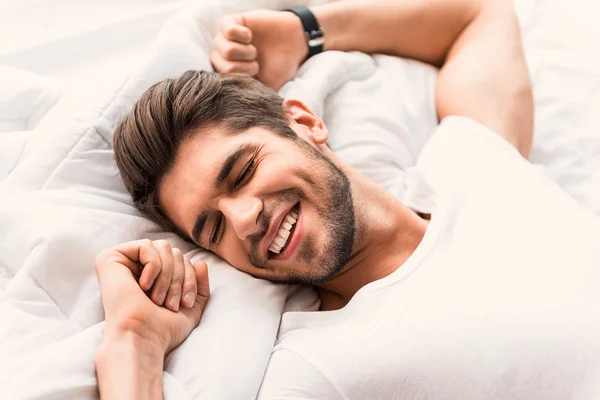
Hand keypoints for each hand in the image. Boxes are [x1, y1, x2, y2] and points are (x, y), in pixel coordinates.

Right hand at [96, 239, 209, 353]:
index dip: (190, 278)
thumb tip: (201, 263)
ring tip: (158, 298)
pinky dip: (153, 266)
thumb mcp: (191, 307)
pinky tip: (144, 287)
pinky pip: (146, 246)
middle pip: (173, 251)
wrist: (142, 339)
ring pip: (163, 246)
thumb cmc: (163, 329)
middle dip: (179, 277)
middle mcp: (135, 267)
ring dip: (168, 274)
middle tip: (170, 303)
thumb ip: (199, 285)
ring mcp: (121, 262)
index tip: (185, 303)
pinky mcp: (110, 258)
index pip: (181, 260)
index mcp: (152, 277)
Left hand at [211, 10, 306, 90]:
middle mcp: (223, 56)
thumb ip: (252, 95)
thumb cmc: (280, 67)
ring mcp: (226, 39)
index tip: (255, 75)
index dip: (239, 78)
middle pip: (219, 63)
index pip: (219, 79)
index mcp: (228, 73)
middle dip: (243, 66)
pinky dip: (241, 35)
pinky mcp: (232, 22)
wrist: (295, 45)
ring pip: (225, 48)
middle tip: (256, 62)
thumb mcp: (267, 87)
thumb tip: (241, 108)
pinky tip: (250, 36)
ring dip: (245, 52)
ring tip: (255, 50)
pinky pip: (227, 29)